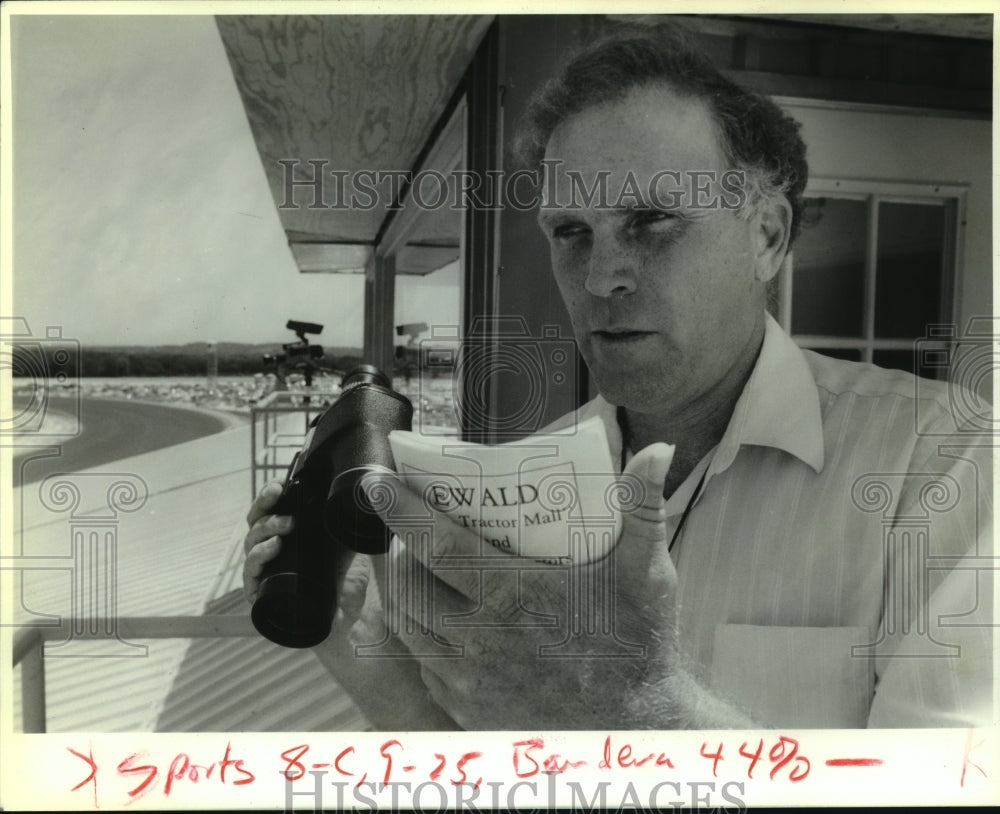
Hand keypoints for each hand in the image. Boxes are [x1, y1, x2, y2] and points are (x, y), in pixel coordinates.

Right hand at [242, 479, 368, 622]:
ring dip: (265, 528)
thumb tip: (353, 496)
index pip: (269, 511)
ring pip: (251, 544)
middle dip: (265, 507)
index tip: (278, 484)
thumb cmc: (347, 582)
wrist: (351, 618)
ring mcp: (265, 574)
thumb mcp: (350, 544)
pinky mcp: (260, 595)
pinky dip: (259, 556)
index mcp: (287, 538)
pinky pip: (251, 572)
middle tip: (281, 498)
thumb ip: (348, 522)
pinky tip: (274, 546)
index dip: (269, 496)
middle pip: (255, 523)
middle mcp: (272, 553)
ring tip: (286, 525)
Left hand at [363, 443, 679, 729]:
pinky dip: (418, 632)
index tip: (378, 484)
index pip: (436, 545)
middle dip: (396, 548)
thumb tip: (658, 452)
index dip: (401, 510)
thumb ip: (644, 508)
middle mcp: (481, 640)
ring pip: (408, 625)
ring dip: (401, 590)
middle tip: (403, 522)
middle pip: (409, 584)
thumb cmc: (638, 645)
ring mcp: (469, 678)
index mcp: (513, 596)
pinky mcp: (467, 708)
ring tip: (413, 562)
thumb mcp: (646, 571)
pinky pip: (422, 662)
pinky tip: (435, 614)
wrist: (637, 726)